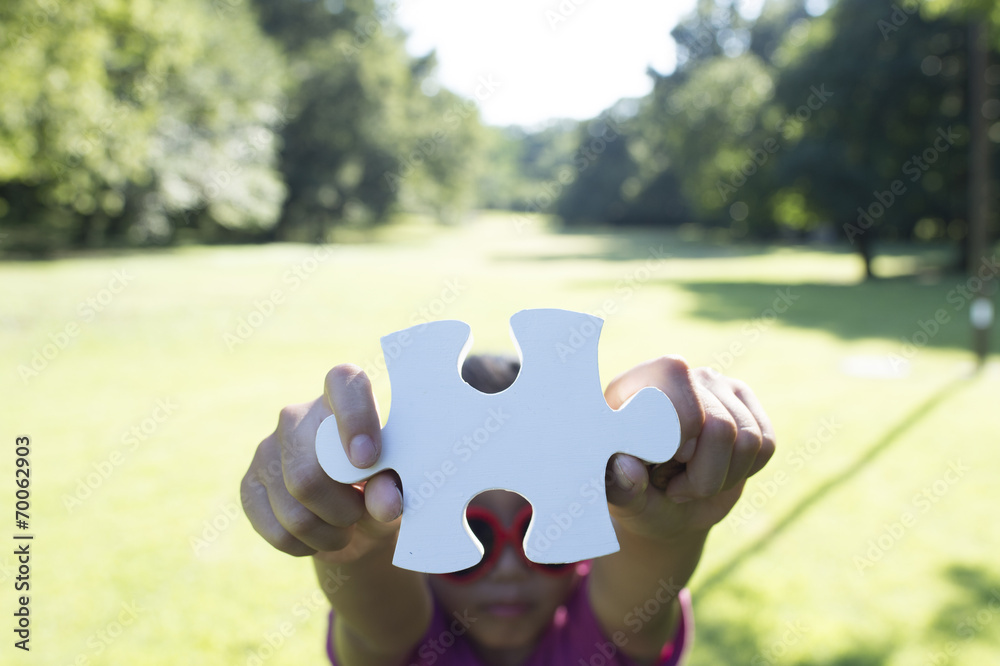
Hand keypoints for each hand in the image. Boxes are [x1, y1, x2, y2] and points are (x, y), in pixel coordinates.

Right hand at [241, 365, 404, 560]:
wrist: (354, 522)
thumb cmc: (382, 489)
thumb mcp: (398, 487)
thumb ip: (394, 487)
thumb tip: (385, 501)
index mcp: (342, 398)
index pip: (343, 384)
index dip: (355, 418)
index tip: (368, 459)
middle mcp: (297, 416)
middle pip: (309, 472)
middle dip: (343, 508)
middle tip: (360, 512)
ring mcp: (267, 449)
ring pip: (294, 508)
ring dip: (329, 532)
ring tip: (345, 526)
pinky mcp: (249, 485)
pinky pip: (277, 530)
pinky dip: (306, 545)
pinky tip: (319, 535)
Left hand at [602, 356, 774, 538]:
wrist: (664, 505)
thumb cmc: (636, 495)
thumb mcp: (620, 499)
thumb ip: (618, 487)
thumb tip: (628, 468)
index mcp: (635, 384)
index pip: (676, 383)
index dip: (679, 433)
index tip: (662, 463)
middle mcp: (679, 374)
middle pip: (720, 426)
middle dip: (703, 476)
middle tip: (674, 486)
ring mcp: (716, 385)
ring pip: (748, 439)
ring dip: (723, 478)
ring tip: (692, 482)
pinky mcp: (745, 404)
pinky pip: (766, 444)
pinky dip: (745, 471)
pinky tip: (717, 472)